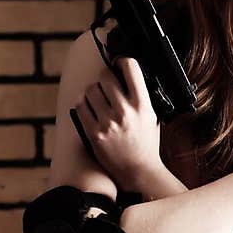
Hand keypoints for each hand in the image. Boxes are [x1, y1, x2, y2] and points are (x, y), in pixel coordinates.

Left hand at [74, 55, 161, 192]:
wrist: (139, 171)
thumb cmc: (146, 144)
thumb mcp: (152, 117)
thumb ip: (141, 96)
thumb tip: (126, 75)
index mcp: (142, 105)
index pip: (130, 67)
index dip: (121, 61)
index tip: (119, 64)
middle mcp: (125, 112)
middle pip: (105, 76)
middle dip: (105, 77)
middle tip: (106, 84)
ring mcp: (108, 123)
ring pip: (90, 90)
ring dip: (93, 92)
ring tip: (99, 100)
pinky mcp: (94, 133)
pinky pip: (80, 107)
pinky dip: (84, 105)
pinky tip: (91, 110)